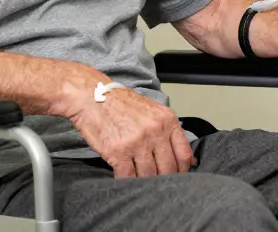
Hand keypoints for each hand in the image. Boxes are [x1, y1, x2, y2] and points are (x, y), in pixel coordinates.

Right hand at [68, 85, 194, 177]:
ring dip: (145, 181)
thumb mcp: (152, 111)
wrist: (92, 95)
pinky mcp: (118, 151)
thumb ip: (168, 131)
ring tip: (141, 180)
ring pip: (149, 175)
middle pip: (168, 168)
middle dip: (164, 179)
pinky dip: (127, 181)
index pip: (184, 154)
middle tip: (159, 183)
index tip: (178, 176)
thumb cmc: (120, 103)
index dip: (183, 170)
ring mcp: (137, 142)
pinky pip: (128, 176)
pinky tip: (125, 178)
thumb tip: (186, 158)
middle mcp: (155, 131)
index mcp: (167, 120)